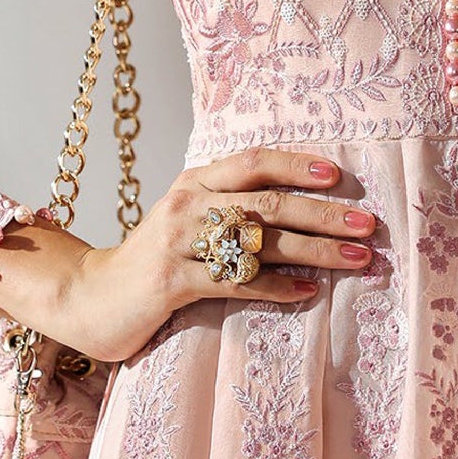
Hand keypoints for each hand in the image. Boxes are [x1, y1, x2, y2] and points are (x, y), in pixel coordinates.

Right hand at [57, 147, 376, 362]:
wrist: (90, 297)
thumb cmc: (156, 259)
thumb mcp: (188, 218)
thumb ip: (231, 206)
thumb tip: (302, 206)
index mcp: (196, 180)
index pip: (253, 161)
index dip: (296, 164)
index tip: (339, 175)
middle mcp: (187, 203)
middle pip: (266, 202)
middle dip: (323, 213)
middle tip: (367, 224)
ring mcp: (178, 242)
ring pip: (258, 243)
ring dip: (314, 251)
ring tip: (356, 259)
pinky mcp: (172, 282)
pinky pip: (236, 283)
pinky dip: (276, 288)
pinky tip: (308, 293)